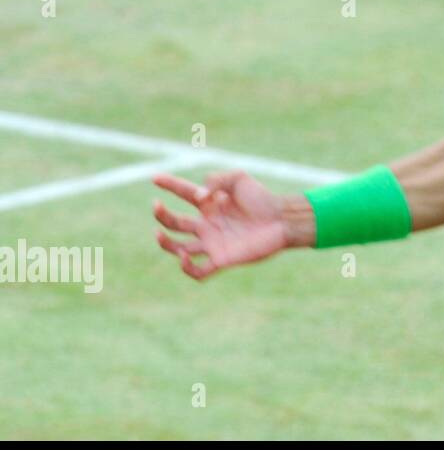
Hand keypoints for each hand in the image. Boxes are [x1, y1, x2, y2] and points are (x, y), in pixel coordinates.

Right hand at [152, 170, 303, 279]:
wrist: (282, 219)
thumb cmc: (263, 198)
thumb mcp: (239, 179)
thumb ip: (216, 180)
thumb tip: (199, 196)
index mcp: (210, 203)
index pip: (183, 193)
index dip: (169, 185)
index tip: (155, 178)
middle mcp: (208, 223)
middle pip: (175, 222)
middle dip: (161, 215)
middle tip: (156, 205)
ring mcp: (213, 242)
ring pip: (179, 248)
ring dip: (165, 243)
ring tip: (158, 234)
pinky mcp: (222, 259)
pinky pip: (198, 271)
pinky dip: (186, 268)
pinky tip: (184, 257)